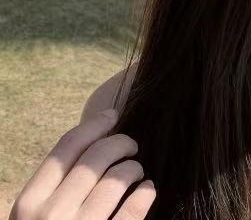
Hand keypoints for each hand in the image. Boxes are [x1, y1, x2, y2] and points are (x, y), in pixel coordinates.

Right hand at [10, 108, 155, 219]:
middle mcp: (49, 216)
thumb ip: (56, 188)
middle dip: (120, 143)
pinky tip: (147, 191)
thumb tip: (95, 140)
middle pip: (96, 157)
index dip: (94, 125)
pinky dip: (146, 193)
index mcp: (28, 206)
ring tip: (136, 173)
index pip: (66, 148)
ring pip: (118, 178)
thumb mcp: (37, 218)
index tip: (113, 114)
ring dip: (133, 168)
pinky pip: (135, 208)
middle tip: (131, 145)